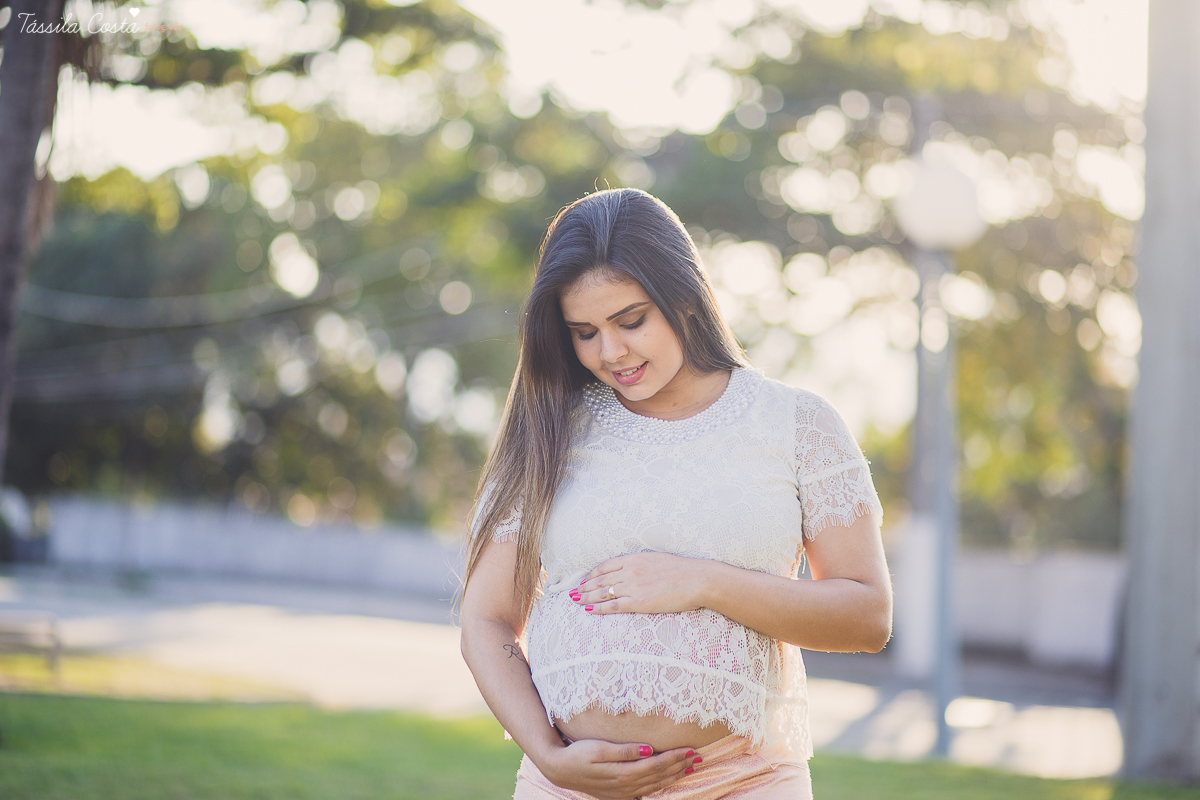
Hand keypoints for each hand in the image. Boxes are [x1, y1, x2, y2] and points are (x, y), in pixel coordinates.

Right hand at [538, 738, 699, 799]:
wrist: (560, 769)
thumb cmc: (578, 754)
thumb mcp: (599, 748)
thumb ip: (625, 750)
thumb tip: (649, 749)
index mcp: (623, 773)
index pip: (657, 764)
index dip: (675, 757)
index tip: (691, 749)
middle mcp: (625, 786)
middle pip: (659, 776)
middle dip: (680, 766)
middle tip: (699, 757)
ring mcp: (622, 793)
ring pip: (655, 785)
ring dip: (673, 776)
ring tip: (689, 767)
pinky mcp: (618, 795)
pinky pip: (645, 792)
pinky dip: (659, 785)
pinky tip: (667, 781)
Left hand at [571, 553, 714, 614]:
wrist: (697, 579)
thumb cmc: (682, 571)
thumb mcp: (658, 560)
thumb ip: (643, 564)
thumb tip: (636, 569)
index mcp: (634, 559)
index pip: (606, 566)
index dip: (592, 574)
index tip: (585, 579)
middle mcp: (630, 571)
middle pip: (600, 580)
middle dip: (584, 586)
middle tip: (572, 592)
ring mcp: (633, 587)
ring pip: (602, 592)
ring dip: (586, 597)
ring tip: (575, 601)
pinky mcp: (638, 602)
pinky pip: (613, 606)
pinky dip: (599, 608)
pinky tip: (589, 610)